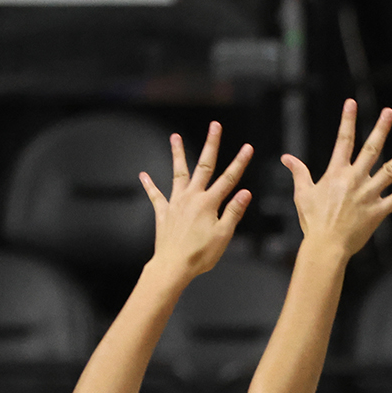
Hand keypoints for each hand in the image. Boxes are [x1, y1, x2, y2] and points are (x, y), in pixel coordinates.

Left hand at [139, 122, 253, 279]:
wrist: (172, 266)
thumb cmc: (200, 255)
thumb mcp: (224, 235)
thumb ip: (234, 212)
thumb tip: (245, 192)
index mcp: (209, 203)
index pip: (229, 178)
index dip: (240, 162)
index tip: (247, 147)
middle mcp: (192, 198)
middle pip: (204, 166)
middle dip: (211, 144)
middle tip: (215, 126)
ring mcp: (176, 203)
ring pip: (178, 173)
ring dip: (177, 154)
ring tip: (174, 136)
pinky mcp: (163, 213)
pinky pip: (155, 195)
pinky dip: (149, 184)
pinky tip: (143, 174)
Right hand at [283, 99, 391, 257]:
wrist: (326, 245)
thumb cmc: (312, 220)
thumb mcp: (302, 193)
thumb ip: (299, 172)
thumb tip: (286, 158)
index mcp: (336, 173)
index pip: (343, 140)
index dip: (347, 120)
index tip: (352, 103)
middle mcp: (355, 180)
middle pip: (371, 149)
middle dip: (381, 129)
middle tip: (389, 112)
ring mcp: (369, 194)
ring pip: (391, 170)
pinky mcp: (379, 211)